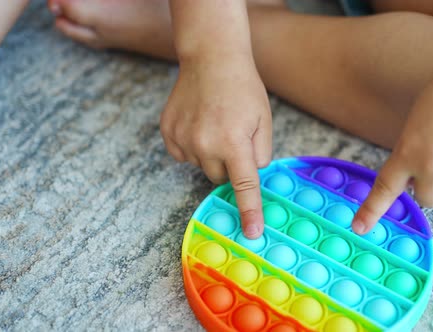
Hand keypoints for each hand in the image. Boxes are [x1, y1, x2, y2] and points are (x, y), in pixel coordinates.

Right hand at [160, 54, 271, 238]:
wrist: (211, 58)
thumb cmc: (243, 89)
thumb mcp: (264, 121)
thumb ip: (260, 155)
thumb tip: (251, 177)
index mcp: (234, 143)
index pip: (244, 187)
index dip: (249, 212)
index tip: (251, 234)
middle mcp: (205, 145)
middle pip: (220, 177)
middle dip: (229, 164)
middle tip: (233, 136)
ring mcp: (182, 139)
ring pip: (201, 166)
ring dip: (210, 154)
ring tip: (215, 123)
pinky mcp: (168, 133)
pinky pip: (183, 156)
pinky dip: (193, 147)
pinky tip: (199, 124)